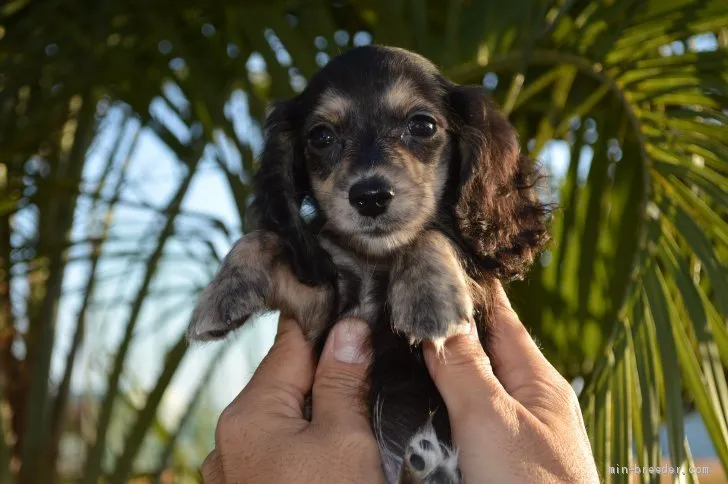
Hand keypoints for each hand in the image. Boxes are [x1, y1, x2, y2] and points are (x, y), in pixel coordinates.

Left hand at [202, 316, 384, 483]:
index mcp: (247, 415)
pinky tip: (334, 452)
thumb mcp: (347, 442)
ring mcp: (233, 471)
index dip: (325, 322)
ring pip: (282, 420)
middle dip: (325, 373)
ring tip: (358, 409)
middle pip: (285, 383)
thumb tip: (348, 329)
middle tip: (370, 363)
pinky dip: (304, 444)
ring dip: (317, 411)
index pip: (289, 345)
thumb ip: (343, 382)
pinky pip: (277, 451)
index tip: (354, 305)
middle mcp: (228, 440)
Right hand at [423, 282, 598, 483]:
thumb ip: (464, 367)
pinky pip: (468, 424)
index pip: (503, 318)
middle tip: (413, 304)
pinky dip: (446, 411)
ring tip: (412, 351)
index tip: (449, 259)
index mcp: (539, 383)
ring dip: (445, 373)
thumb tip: (440, 312)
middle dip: (451, 330)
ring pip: (474, 390)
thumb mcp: (490, 419)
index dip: (475, 289)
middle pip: (485, 353)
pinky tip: (427, 409)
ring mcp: (516, 436)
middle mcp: (530, 406)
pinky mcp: (499, 462)